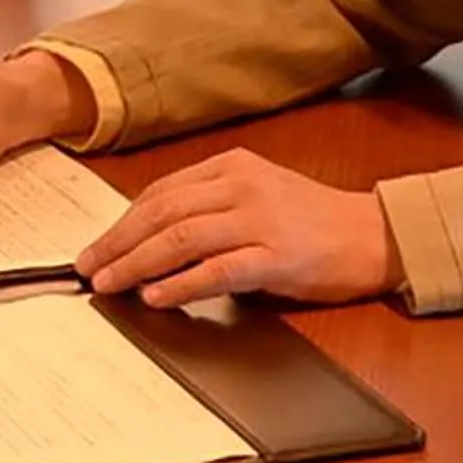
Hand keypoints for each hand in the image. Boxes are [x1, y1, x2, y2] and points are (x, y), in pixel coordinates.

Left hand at [75, 150, 400, 309]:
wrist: (373, 235)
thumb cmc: (314, 221)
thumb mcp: (257, 195)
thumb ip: (209, 209)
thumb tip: (150, 243)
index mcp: (233, 165)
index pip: (162, 191)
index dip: (123, 221)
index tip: (97, 245)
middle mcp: (242, 186)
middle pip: (163, 212)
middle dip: (118, 242)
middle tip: (88, 267)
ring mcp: (260, 219)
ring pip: (181, 237)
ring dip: (137, 262)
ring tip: (110, 282)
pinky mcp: (277, 255)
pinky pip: (218, 269)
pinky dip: (181, 283)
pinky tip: (156, 296)